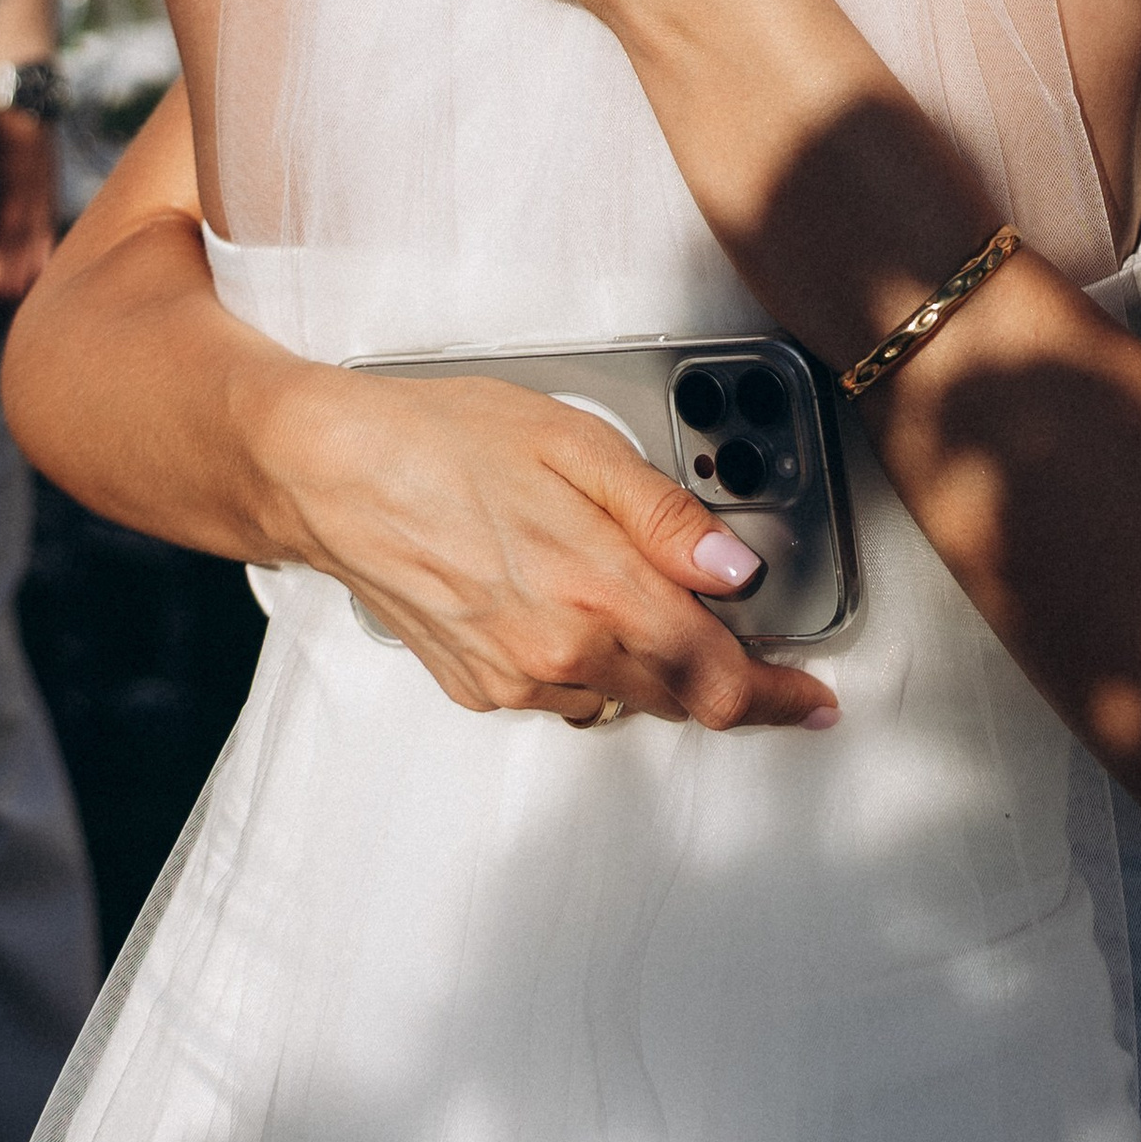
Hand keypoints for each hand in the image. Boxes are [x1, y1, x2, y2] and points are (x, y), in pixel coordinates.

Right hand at [268, 354, 838, 731]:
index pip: (717, 677)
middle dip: (727, 680)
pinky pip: (563, 692)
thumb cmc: (441, 440)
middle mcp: (558, 652)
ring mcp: (512, 678)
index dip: (778, 696)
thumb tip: (736, 568)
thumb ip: (666, 516)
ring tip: (639, 593)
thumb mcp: (576, 445)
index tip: (812, 698)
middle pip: (679, 701)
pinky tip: (572, 604)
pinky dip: (590, 661)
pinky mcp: (476, 686)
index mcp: (596, 591)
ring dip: (653, 666)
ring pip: (621, 696)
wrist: (328, 472)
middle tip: (755, 646)